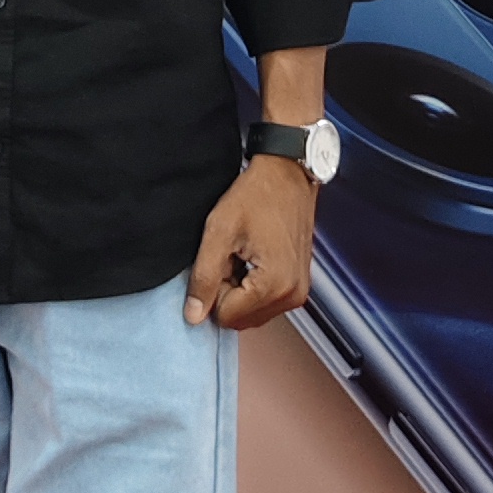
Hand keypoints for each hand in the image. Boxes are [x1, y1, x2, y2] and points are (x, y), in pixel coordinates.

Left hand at [185, 155, 314, 330]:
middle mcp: (292, 296)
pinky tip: (254, 256)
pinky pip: (266, 302)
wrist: (287, 174)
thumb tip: (194, 316)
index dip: (213, 289)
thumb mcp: (219, 231)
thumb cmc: (256, 195)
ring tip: (243, 254)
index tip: (222, 258)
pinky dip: (253, 286)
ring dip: (240, 289)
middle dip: (227, 291)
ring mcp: (299, 292)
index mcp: (274, 286)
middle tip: (232, 255)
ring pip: (252, 312)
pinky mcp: (299, 285)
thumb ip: (204, 277)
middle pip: (240, 318)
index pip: (225, 316)